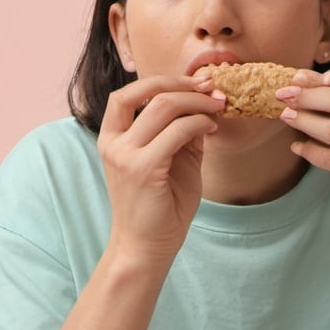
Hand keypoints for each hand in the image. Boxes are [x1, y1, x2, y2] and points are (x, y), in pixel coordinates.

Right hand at [98, 74, 224, 264]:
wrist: (147, 248)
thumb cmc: (160, 207)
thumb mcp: (172, 160)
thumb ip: (181, 132)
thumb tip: (204, 102)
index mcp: (113, 138)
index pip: (129, 93)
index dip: (164, 81)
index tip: (197, 82)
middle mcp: (113, 143)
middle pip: (148, 93)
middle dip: (185, 85)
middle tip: (212, 88)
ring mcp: (125, 155)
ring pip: (163, 106)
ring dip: (197, 102)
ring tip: (217, 107)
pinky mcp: (143, 169)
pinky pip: (176, 132)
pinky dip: (198, 123)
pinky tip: (211, 129)